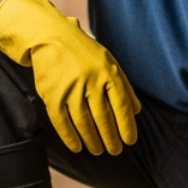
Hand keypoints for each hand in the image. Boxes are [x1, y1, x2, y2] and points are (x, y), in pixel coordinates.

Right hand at [0, 0, 139, 154]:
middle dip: (111, 138)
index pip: (121, 106)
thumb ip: (124, 86)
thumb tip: (137, 111)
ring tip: (98, 151)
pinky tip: (77, 147)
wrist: (50, 36)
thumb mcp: (109, 62)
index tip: (130, 141)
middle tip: (115, 151)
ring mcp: (70, 89)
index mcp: (108, 72)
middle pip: (104, 118)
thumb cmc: (83, 52)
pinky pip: (62, 122)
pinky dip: (70, 137)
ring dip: (92, 140)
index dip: (127, 126)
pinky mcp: (52, 94)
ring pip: (84, 122)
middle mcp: (90, 81)